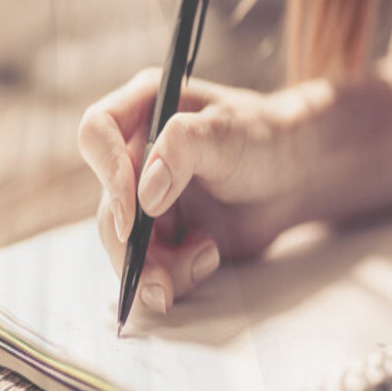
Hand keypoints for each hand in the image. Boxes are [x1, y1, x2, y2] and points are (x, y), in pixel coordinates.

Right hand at [77, 67, 298, 313]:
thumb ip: (183, 148)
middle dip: (132, 250)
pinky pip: (150, 267)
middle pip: (107, 206)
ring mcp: (145, 200)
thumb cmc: (264, 138)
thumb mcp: (227, 131)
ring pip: (124, 247)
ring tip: (207, 257)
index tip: (133, 217)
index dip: (107, 174)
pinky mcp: (161, 235)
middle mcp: (135, 157)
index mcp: (142, 111)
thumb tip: (144, 193)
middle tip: (160, 279)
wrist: (295, 178)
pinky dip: (176, 276)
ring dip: (157, 269)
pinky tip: (210, 256)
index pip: (96, 133)